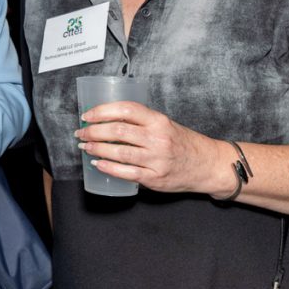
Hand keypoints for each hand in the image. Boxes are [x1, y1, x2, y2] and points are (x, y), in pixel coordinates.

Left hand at [74, 101, 227, 194]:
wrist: (208, 165)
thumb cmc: (183, 142)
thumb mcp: (165, 124)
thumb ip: (141, 121)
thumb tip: (105, 119)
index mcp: (159, 120)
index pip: (125, 109)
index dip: (102, 111)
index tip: (87, 115)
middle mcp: (158, 138)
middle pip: (118, 130)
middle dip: (93, 131)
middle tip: (81, 132)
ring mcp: (157, 160)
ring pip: (119, 152)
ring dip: (97, 148)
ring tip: (85, 146)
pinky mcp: (156, 179)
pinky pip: (127, 173)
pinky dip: (109, 168)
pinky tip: (98, 163)